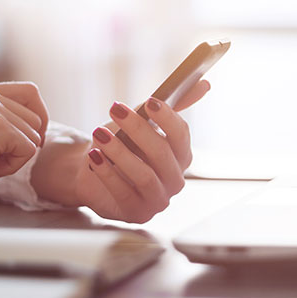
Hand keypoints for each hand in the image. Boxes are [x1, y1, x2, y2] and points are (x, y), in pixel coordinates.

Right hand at [0, 82, 48, 218]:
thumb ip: (4, 117)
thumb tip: (42, 121)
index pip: (31, 92)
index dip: (39, 116)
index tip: (30, 139)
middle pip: (37, 118)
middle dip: (23, 144)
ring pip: (35, 136)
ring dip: (15, 157)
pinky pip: (30, 150)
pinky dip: (12, 167)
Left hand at [31, 80, 209, 222]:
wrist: (92, 170)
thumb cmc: (122, 144)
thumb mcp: (141, 122)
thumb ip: (167, 107)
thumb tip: (204, 85)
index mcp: (181, 155)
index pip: (181, 135)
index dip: (168, 118)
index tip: (150, 102)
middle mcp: (175, 179)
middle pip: (162, 153)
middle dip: (138, 129)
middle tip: (115, 109)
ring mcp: (159, 199)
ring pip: (144, 175)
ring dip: (120, 152)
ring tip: (99, 134)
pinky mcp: (138, 213)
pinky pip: (124, 193)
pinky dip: (107, 173)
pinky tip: (94, 156)